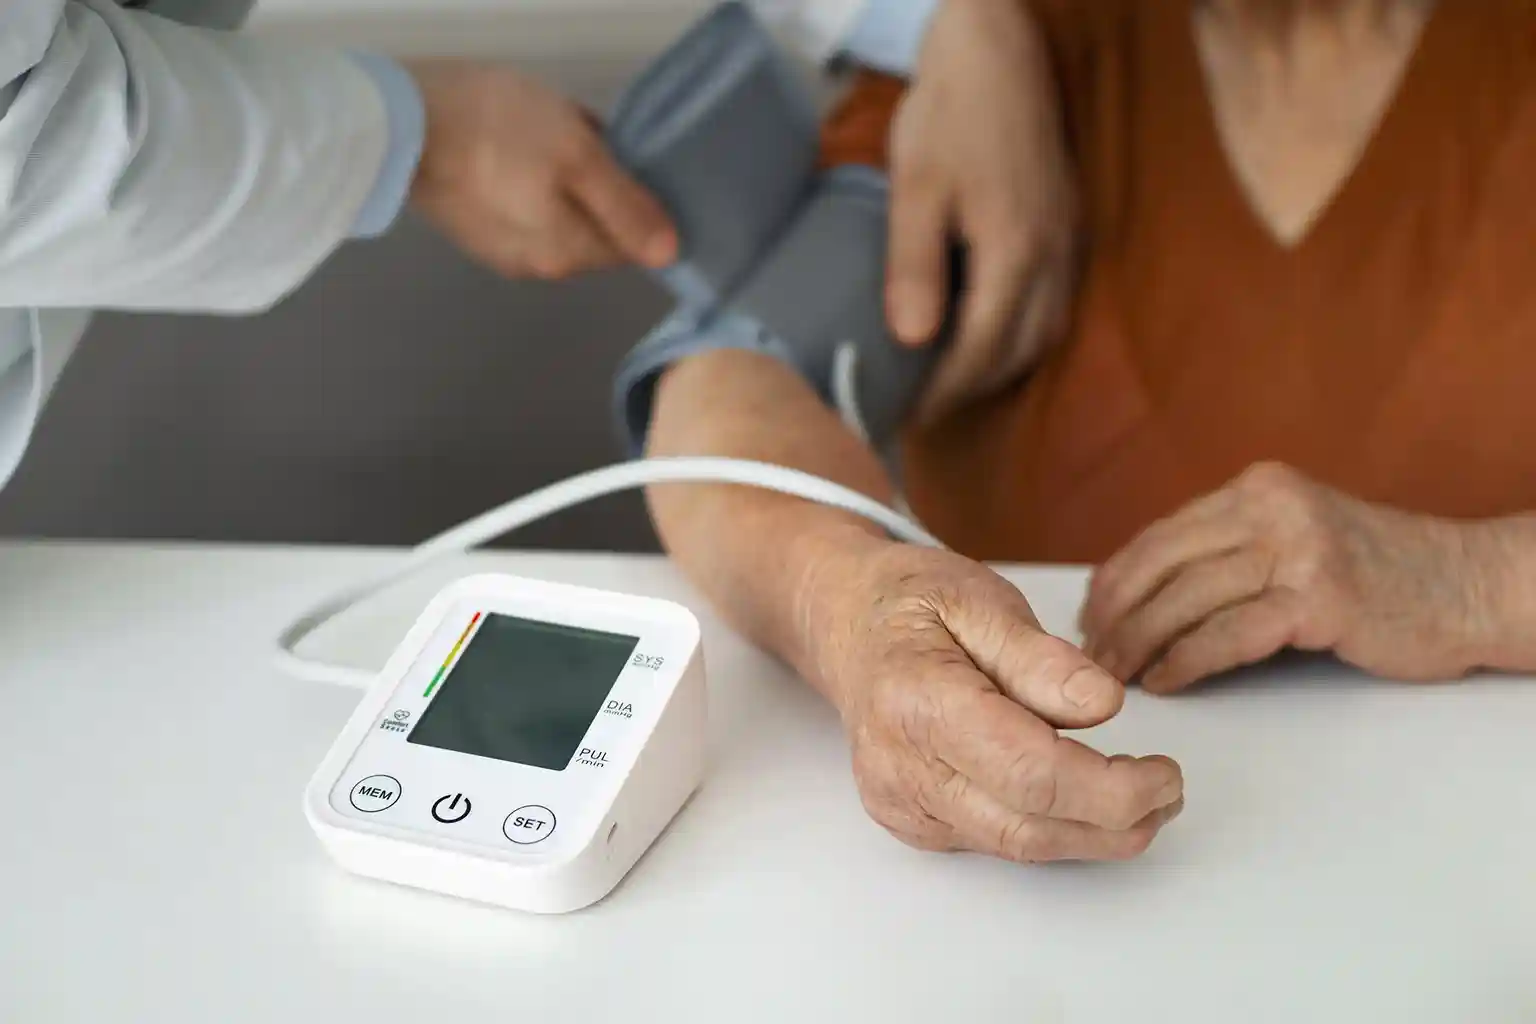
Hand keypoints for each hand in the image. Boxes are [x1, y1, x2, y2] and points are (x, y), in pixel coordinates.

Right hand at [406, 61, 677, 278]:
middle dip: (597, 186)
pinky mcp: (471, 228)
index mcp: (568, 255)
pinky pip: (522, 205)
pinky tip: (512, 145)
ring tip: (544, 133)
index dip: (637, 199)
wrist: (398, 122)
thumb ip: (626, 207)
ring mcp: (499, 250)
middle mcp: (537, 267)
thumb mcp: (579, 156)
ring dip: (562, 179)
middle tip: (582, 135)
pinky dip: (529, 179)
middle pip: (593, 227)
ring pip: (557, 213)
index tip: (624, 158)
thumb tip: (670, 255)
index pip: (630, 242)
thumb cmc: (499, 130)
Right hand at [798, 536, 1183, 861]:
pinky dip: (1050, 828)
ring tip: (1142, 797)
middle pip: (1027, 827)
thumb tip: (1101, 706)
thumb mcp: (979, 596)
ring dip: (1092, 835)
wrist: (847, 624)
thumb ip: (1040, 656)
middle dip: (1115, 822)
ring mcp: (901, 801)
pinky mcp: (912, 821)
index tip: (1165, 772)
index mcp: (917, 699)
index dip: (1111, 789)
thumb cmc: (911, 602)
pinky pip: (995, 842)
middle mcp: (900, 765)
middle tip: (1167, 790)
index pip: (1031, 773)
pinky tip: (1079, 795)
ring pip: (1016, 846)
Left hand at [886, 0, 1077, 422]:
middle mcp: (1053, 258)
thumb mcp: (915, 189)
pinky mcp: (1069, 227)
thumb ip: (914, 267)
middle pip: (1019, 353)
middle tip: (924, 408)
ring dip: (1001, 367)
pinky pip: (1054, 304)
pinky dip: (1022, 334)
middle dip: (973, 389)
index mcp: (1015, 253)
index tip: (908, 415)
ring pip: (1045, 333)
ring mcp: (1068, 243)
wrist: (1000, 49)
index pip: (981, 351)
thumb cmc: (949, 113)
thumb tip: (911, 341)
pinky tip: (987, 332)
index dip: (944, 392)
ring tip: (952, 381)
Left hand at [1080, 462, 1502, 693]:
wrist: (1472, 586)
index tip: (1086, 617)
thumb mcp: (1298, 538)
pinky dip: (1186, 661)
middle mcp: (1270, 508)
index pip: (1159, 535)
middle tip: (1089, 656)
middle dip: (1116, 615)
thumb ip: (1233, 550)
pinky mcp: (1319, 598)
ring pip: (1187, 599)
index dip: (1113, 580)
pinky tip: (1166, 681)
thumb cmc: (1380, 576)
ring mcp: (1297, 549)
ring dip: (1141, 643)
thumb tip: (1146, 591)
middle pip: (1162, 564)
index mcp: (1257, 489)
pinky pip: (1228, 633)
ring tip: (1116, 675)